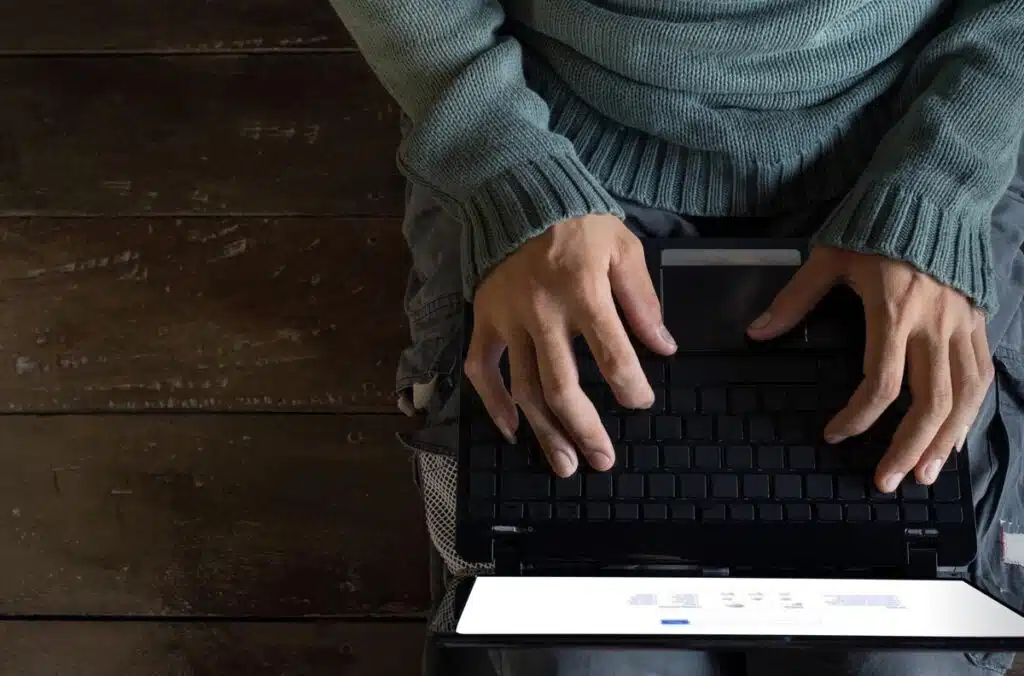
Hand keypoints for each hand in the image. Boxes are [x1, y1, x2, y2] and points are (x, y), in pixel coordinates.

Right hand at [463, 215, 677, 476]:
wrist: (517, 195)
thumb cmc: (577, 223)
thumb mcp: (623, 248)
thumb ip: (643, 300)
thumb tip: (663, 346)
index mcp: (583, 292)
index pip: (612, 354)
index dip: (630, 387)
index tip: (641, 404)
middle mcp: (542, 313)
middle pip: (562, 386)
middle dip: (584, 430)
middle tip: (602, 461)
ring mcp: (507, 320)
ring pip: (523, 388)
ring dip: (544, 431)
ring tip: (564, 465)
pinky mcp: (484, 320)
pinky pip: (481, 370)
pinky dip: (493, 404)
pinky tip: (512, 430)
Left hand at [747, 247, 992, 492]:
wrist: (932, 193)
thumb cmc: (876, 224)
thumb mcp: (827, 257)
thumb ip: (794, 300)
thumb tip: (757, 332)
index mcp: (893, 310)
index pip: (880, 381)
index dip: (857, 416)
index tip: (833, 434)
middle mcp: (933, 324)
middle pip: (929, 402)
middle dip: (908, 448)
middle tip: (886, 481)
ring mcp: (961, 324)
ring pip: (963, 397)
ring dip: (945, 441)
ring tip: (926, 475)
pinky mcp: (978, 321)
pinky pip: (981, 376)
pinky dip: (970, 412)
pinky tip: (955, 436)